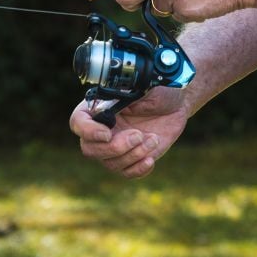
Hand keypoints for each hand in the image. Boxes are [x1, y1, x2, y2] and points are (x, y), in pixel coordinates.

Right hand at [69, 85, 188, 178]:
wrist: (177, 102)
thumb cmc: (160, 88)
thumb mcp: (146, 84)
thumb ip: (130, 91)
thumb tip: (121, 98)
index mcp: (101, 106)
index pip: (78, 122)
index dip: (87, 131)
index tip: (107, 133)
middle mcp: (103, 128)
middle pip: (90, 149)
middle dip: (115, 147)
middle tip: (138, 135)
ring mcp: (117, 145)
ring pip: (110, 163)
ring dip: (132, 155)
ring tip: (153, 139)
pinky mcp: (132, 157)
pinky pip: (126, 173)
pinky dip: (137, 169)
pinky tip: (151, 159)